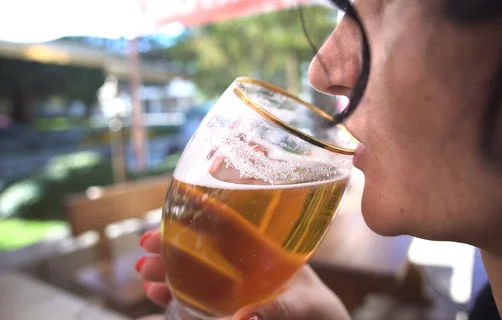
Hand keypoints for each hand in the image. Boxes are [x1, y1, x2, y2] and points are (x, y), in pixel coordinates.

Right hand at [137, 230, 350, 319]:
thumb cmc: (320, 308)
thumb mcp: (302, 304)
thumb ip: (278, 310)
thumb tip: (242, 318)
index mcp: (260, 250)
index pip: (217, 231)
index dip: (186, 227)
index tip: (156, 233)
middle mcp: (242, 264)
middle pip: (198, 251)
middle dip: (168, 252)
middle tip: (144, 259)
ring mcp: (234, 285)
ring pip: (193, 274)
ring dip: (167, 275)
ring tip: (147, 281)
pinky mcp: (229, 304)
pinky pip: (198, 298)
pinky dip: (177, 297)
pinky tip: (160, 297)